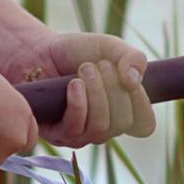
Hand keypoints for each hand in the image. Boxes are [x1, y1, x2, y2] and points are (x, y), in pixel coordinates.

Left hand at [27, 32, 156, 148]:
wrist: (39, 51)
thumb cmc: (77, 52)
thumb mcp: (110, 48)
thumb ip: (132, 58)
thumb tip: (134, 82)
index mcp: (122, 112)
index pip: (144, 124)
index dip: (140, 102)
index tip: (127, 75)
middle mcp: (104, 128)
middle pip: (123, 124)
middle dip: (114, 91)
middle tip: (101, 65)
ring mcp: (81, 135)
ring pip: (100, 128)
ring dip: (95, 94)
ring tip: (85, 69)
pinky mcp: (56, 135)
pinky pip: (74, 129)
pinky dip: (78, 104)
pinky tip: (73, 85)